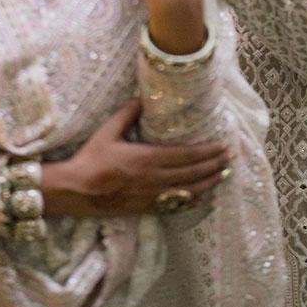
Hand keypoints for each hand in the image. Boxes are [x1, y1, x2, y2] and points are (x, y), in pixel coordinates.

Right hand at [41, 99, 231, 217]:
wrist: (76, 190)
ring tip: (224, 175)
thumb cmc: (91, 159)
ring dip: (209, 182)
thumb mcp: (107, 132)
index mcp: (147, 158)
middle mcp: (154, 178)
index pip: (185, 155)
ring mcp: (151, 196)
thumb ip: (126, 114)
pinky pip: (176, 205)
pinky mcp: (146, 208)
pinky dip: (193, 200)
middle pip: (192, 173)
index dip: (206, 152)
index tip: (222, 146)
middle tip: (230, 158)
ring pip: (188, 190)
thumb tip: (140, 98)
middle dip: (214, 165)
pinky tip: (202, 197)